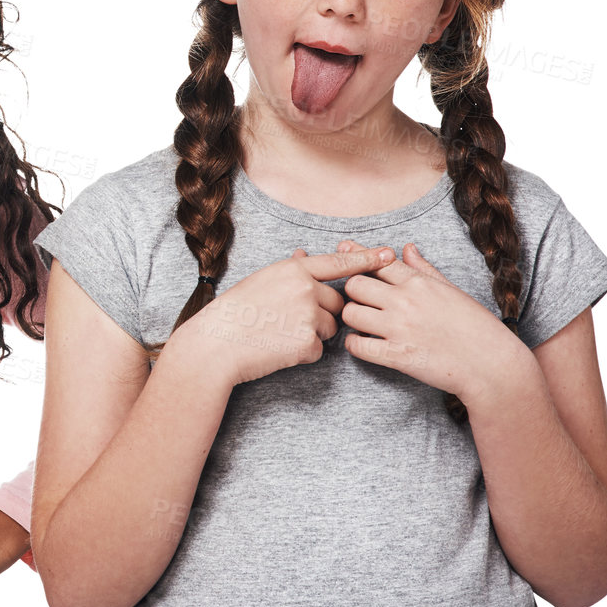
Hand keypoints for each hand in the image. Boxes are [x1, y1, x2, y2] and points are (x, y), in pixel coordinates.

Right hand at [177, 247, 393, 387]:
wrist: (217, 343)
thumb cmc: (235, 310)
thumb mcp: (260, 280)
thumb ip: (289, 269)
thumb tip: (305, 254)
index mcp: (293, 270)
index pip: (338, 263)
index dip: (366, 259)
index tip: (388, 255)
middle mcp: (305, 289)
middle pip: (336, 302)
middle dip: (322, 312)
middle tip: (290, 319)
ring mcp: (308, 316)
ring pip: (331, 327)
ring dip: (315, 332)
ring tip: (281, 333)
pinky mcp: (308, 343)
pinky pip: (319, 349)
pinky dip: (303, 352)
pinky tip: (279, 348)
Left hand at [341, 242, 525, 404]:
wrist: (493, 366)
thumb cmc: (477, 327)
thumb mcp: (452, 290)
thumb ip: (424, 269)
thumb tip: (406, 247)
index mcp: (419, 283)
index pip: (376, 261)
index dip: (358, 259)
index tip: (347, 259)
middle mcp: (405, 301)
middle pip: (353, 284)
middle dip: (353, 292)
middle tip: (360, 301)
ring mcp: (399, 329)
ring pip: (350, 313)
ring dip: (352, 319)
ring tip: (362, 324)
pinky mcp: (397, 356)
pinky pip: (356, 346)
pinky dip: (354, 345)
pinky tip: (363, 344)